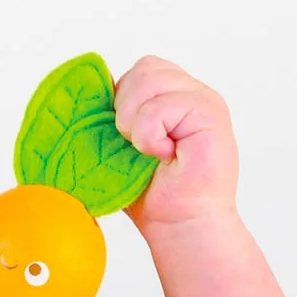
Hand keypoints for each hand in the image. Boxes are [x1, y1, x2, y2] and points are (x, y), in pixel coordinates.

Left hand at [113, 55, 238, 233]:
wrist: (182, 228)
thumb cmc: (154, 196)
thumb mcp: (122, 147)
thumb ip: (113, 115)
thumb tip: (86, 94)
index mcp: (174, 95)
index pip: (141, 70)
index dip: (123, 100)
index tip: (129, 140)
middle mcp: (192, 92)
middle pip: (144, 68)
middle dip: (126, 109)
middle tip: (138, 148)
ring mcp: (204, 99)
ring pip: (149, 80)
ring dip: (136, 123)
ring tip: (150, 152)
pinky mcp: (211, 113)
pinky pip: (160, 107)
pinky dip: (149, 136)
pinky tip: (164, 156)